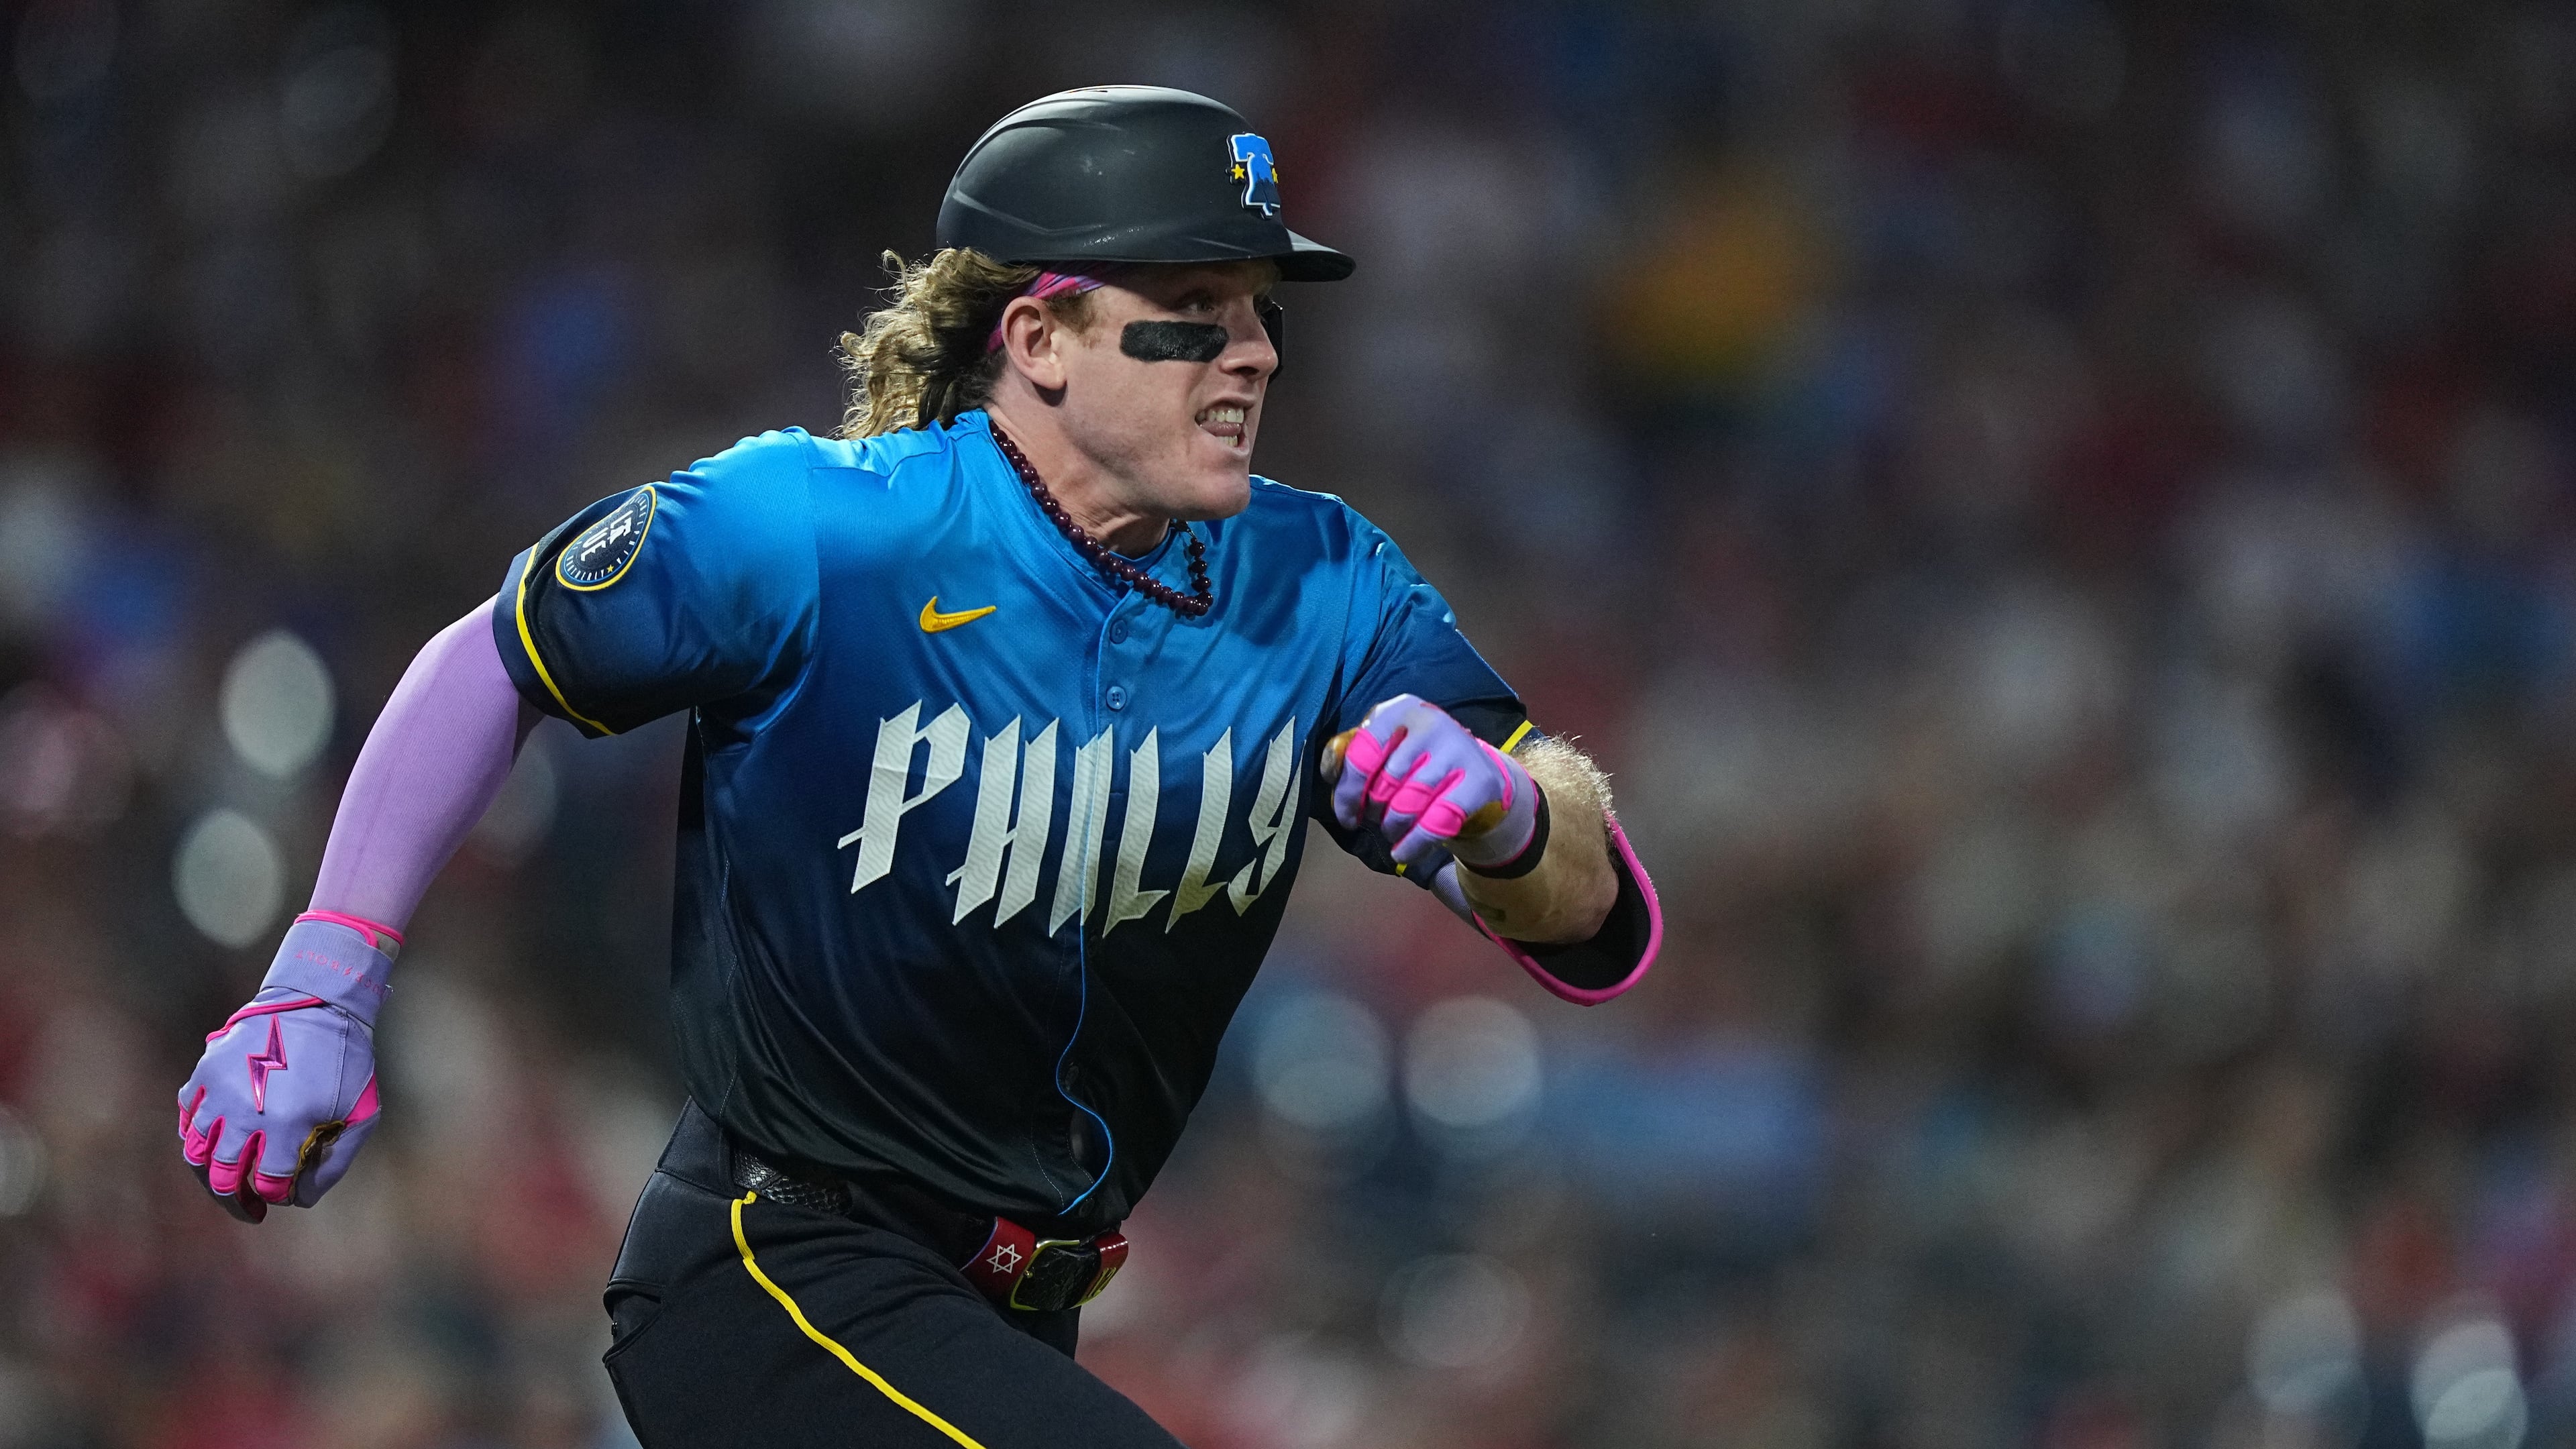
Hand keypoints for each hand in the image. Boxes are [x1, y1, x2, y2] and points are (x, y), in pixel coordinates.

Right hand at [177, 913, 395, 1221]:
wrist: (321, 1002)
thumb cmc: (345, 1060)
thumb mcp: (361, 1114)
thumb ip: (335, 1163)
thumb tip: (301, 1198)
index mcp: (287, 1126)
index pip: (269, 1184)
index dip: (275, 1197)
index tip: (280, 1196)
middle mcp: (245, 1114)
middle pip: (223, 1177)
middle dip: (236, 1199)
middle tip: (248, 1207)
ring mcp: (219, 1092)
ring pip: (196, 1152)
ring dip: (210, 1172)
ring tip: (226, 1179)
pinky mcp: (206, 1071)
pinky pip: (186, 1114)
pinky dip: (193, 1134)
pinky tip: (212, 1141)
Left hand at [1321, 694, 1538, 872]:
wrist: (1479, 772)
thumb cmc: (1418, 762)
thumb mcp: (1387, 749)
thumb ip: (1353, 757)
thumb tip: (1331, 774)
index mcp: (1400, 710)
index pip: (1362, 753)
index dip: (1348, 792)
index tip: (1347, 817)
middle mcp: (1430, 723)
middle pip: (1384, 784)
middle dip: (1374, 812)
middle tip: (1378, 821)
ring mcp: (1457, 750)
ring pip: (1406, 806)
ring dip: (1392, 829)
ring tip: (1392, 832)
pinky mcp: (1479, 782)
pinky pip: (1434, 823)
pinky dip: (1413, 844)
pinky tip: (1403, 852)